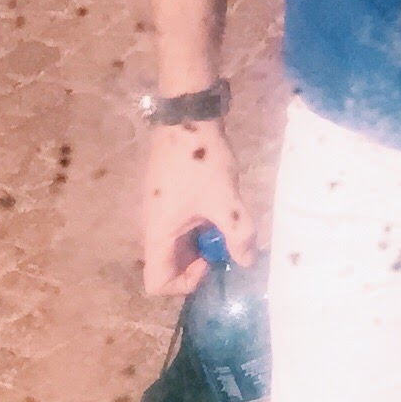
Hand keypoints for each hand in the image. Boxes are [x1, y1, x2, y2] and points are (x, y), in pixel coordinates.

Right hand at [143, 118, 250, 297]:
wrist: (187, 117)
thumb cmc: (200, 161)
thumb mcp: (225, 199)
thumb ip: (238, 234)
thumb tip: (247, 262)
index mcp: (157, 234)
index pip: (157, 283)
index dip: (185, 283)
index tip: (210, 258)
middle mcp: (152, 228)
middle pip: (169, 266)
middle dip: (199, 262)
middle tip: (225, 239)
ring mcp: (160, 212)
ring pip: (178, 245)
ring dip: (202, 241)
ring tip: (226, 219)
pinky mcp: (169, 198)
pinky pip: (182, 225)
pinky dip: (201, 224)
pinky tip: (221, 203)